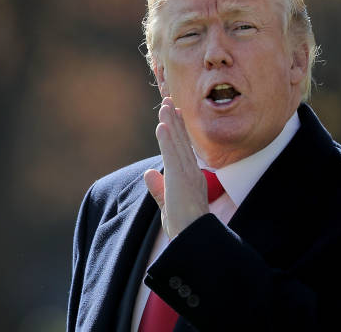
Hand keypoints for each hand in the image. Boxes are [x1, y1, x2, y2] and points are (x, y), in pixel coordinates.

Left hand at [144, 97, 208, 238]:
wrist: (192, 239)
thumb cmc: (183, 227)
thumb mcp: (167, 205)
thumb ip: (158, 189)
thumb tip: (148, 174)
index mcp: (191, 178)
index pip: (183, 149)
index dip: (179, 131)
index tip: (173, 115)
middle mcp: (192, 172)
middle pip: (182, 141)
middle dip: (175, 120)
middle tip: (169, 101)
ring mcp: (187, 174)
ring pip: (177, 144)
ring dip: (171, 123)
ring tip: (165, 105)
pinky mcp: (180, 179)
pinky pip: (172, 155)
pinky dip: (167, 139)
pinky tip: (162, 125)